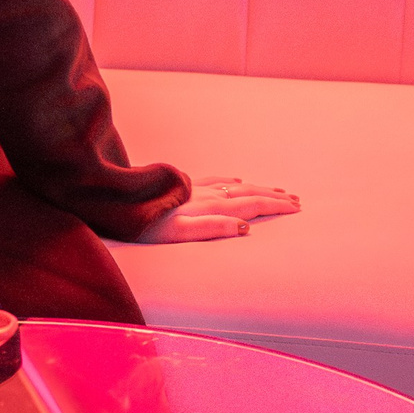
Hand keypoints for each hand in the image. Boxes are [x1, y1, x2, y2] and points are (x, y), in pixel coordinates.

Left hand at [136, 178, 300, 242]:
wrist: (117, 202)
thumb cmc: (145, 223)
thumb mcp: (178, 232)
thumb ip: (212, 228)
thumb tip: (245, 229)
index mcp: (210, 207)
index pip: (251, 206)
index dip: (275, 206)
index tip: (296, 207)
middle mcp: (206, 195)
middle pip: (248, 193)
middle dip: (273, 196)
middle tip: (296, 199)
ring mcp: (195, 188)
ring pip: (235, 186)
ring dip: (258, 188)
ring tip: (276, 190)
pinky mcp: (183, 185)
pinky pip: (216, 180)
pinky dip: (232, 181)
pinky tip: (236, 180)